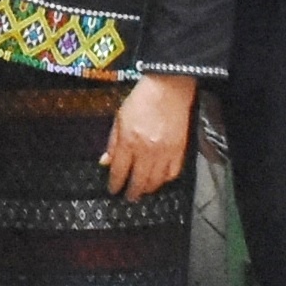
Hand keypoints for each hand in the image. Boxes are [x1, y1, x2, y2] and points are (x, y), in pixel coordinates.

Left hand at [105, 73, 193, 198]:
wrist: (169, 88)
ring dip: (148, 189)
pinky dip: (165, 180)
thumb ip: (113, 142)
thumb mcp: (119, 117)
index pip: (119, 171)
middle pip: (138, 181)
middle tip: (128, 197)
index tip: (113, 189)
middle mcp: (146, 151)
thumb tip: (105, 162)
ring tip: (142, 190)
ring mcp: (165, 152)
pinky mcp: (180, 150)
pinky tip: (159, 179)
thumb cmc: (141, 99)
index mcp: (129, 142)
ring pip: (156, 181)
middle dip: (132, 192)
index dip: (115, 184)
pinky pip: (172, 173)